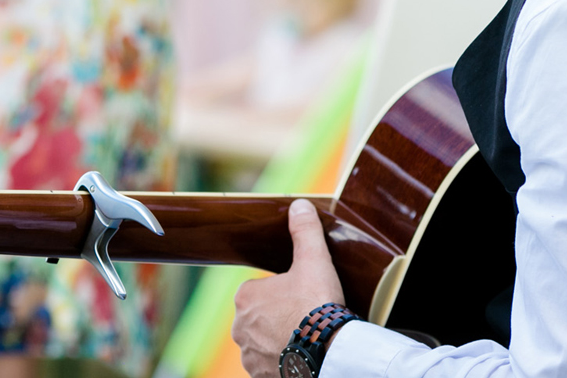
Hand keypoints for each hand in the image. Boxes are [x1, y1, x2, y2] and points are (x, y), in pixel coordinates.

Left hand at [232, 199, 345, 377]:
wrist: (327, 352)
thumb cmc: (316, 305)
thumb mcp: (314, 261)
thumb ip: (305, 231)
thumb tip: (299, 205)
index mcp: (245, 297)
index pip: (262, 289)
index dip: (285, 290)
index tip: (303, 295)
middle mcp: (239, 328)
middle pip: (261, 316)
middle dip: (280, 316)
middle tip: (306, 315)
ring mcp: (249, 356)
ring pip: (263, 342)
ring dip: (279, 340)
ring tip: (306, 336)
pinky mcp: (260, 376)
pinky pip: (269, 364)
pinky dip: (282, 360)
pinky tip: (302, 355)